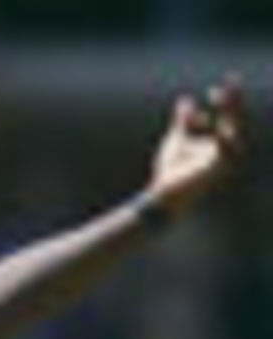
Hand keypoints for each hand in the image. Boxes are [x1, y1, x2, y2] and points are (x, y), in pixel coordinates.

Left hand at [148, 80, 246, 217]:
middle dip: (233, 101)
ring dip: (229, 111)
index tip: (216, 88)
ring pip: (233, 132)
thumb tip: (184, 99)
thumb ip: (183, 121)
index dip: (226, 101)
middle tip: (231, 80)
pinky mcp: (215, 170)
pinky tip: (213, 120)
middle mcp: (224, 152)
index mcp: (217, 144)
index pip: (226, 118)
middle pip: (235, 121)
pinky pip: (224, 149)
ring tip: (218, 93)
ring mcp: (222, 161)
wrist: (161, 199)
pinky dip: (221, 135)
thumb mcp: (177, 140)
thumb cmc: (169, 175)